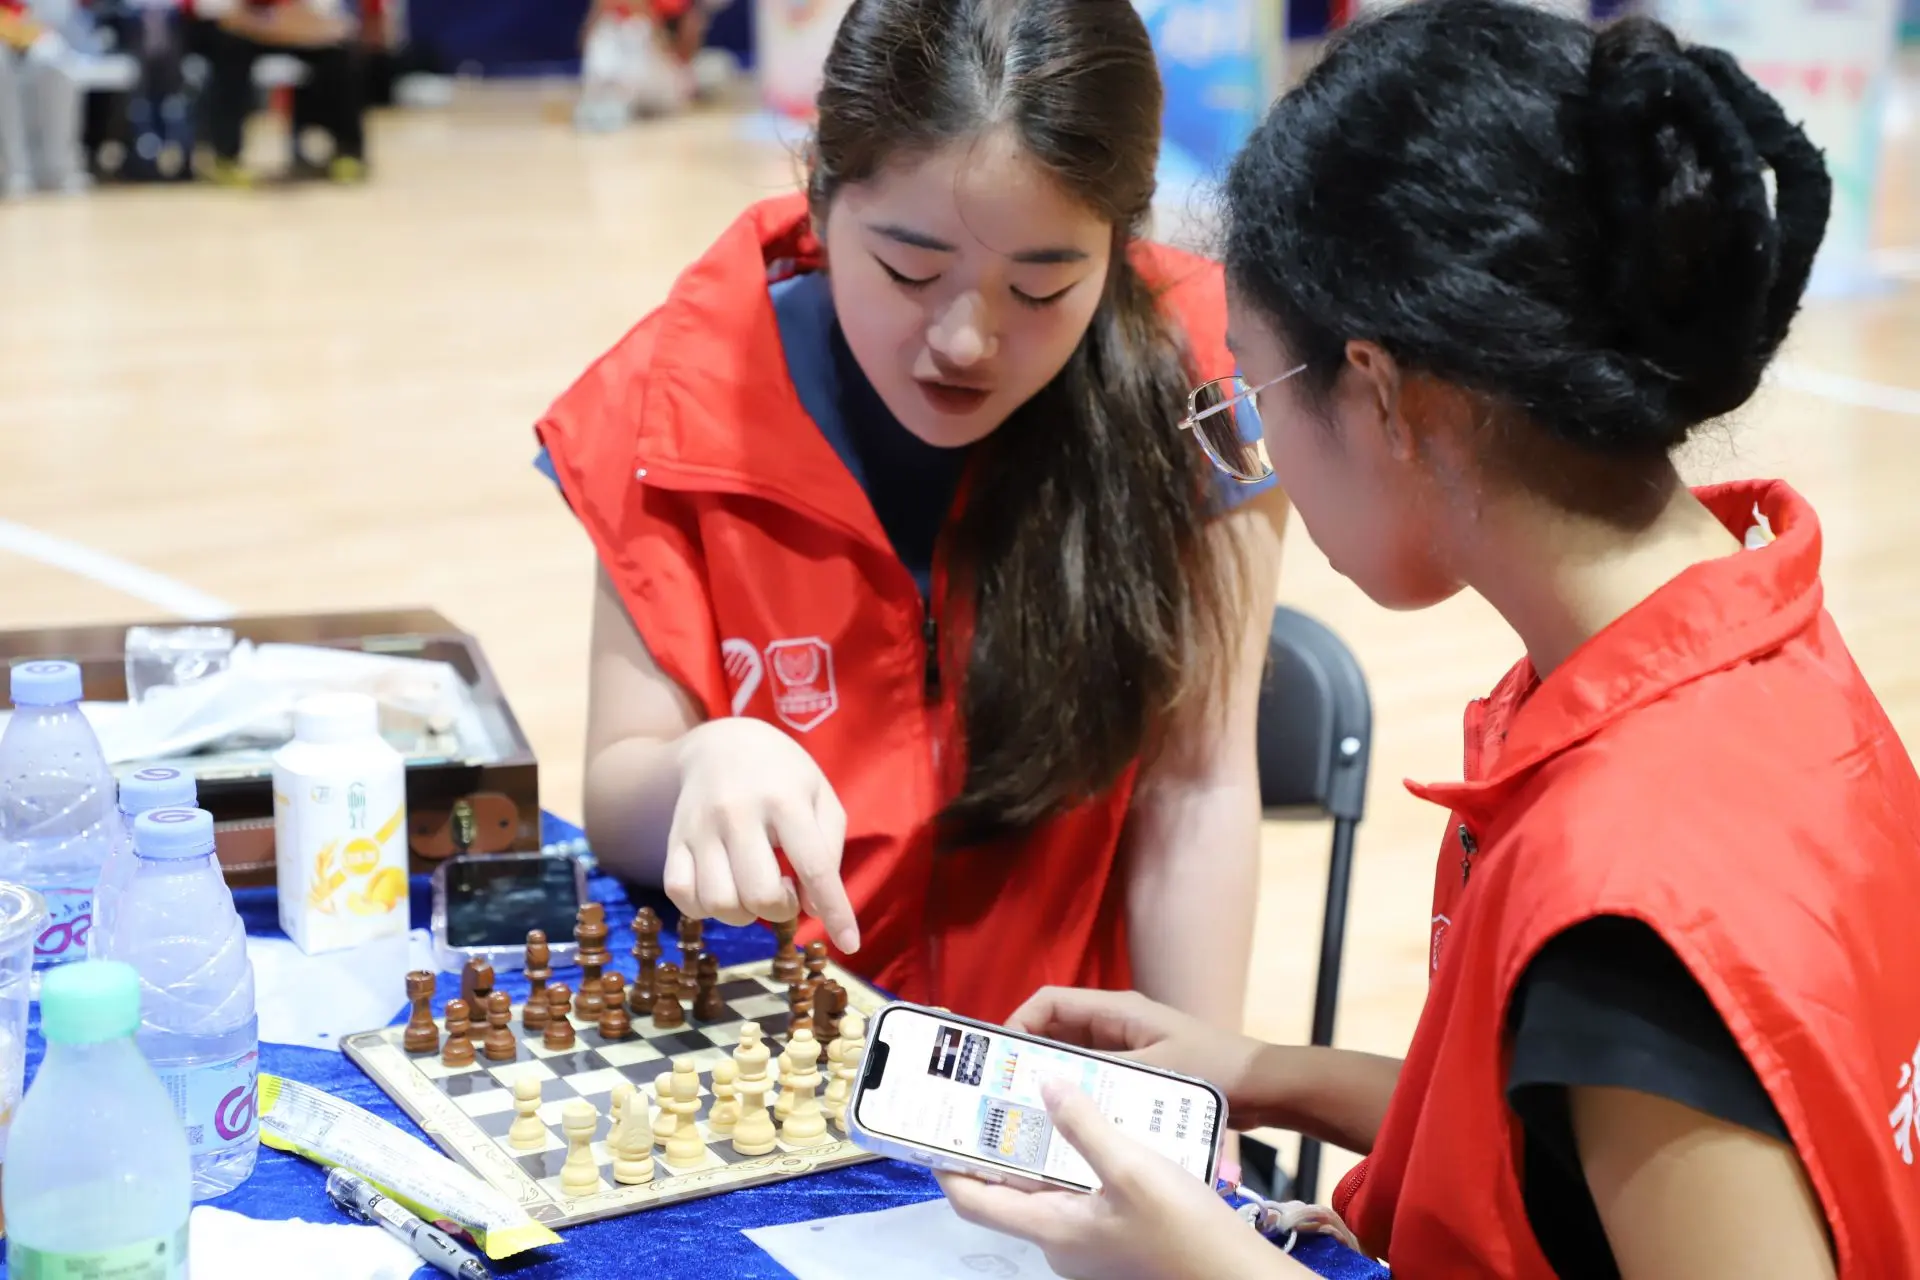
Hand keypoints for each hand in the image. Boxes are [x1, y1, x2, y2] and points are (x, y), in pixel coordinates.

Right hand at [663, 717, 858, 951]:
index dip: (835, 912)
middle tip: (786, 890)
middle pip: (759, 894)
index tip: (851, 944)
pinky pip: (681, 895)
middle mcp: (737, 813)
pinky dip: (703, 909)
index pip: (814, 867)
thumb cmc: (783, 775)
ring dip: (743, 913)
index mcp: (785, 799)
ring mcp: (700, 827)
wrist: (721, 743)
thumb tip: (814, 908)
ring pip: (718, 902)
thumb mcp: (821, 796)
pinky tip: (722, 890)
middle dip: (781, 910)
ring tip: (753, 888)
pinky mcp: (673, 839)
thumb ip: (828, 850)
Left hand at [939, 1084, 1293, 1279]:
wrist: (1237, 1277)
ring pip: (1051, 1189)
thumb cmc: (1184, 1229)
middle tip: (994, 1096)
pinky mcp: (1116, 1238)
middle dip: (1000, 1145)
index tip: (933, 1130)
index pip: (973, 1202)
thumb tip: (1043, 1084)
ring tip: (1043, 1098)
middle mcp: (1060, 1243)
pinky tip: (1096, 1127)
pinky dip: (1079, 1161)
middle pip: (1011, 1191)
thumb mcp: (1131, 1166)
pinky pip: (1083, 1194)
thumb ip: (1084, 1125)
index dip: (947, 1168)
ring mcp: (1089, 1244)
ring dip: (1045, 1148)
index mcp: (1050, 1231)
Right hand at [1010, 988, 1267, 1127]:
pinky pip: (1095, 1078)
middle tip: (1002, 1093)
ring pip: (1073, 1058)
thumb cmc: (1214, 1070)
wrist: (1265, 1088)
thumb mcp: (1152, 1072)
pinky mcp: (1138, 1072)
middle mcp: (1116, 1024)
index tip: (998, 1059)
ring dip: (1051, 1079)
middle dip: (1027, 1057)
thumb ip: (1101, 1073)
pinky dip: (1077, 1095)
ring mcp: (1126, 1049)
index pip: (1050, 1002)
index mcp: (1117, 1010)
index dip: (1018, 1023)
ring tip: (1024, 1113)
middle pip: (1056, 1031)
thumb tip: (1047, 1078)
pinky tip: (1065, 1125)